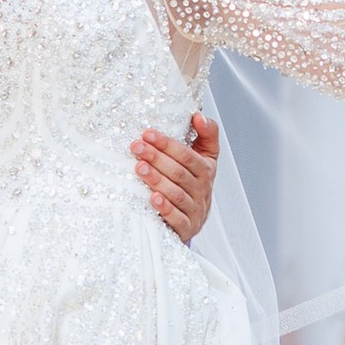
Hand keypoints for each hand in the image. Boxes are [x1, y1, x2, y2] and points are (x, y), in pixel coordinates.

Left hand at [134, 109, 218, 239]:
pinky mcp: (188, 229)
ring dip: (157, 180)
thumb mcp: (202, 157)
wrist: (192, 220)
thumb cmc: (191, 183)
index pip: (188, 155)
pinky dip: (165, 209)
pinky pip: (177, 219)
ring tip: (139, 167)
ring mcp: (196, 210)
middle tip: (137, 147)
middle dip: (157, 158)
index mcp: (207, 170)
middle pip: (180, 173)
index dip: (168, 144)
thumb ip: (205, 135)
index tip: (148, 133)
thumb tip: (198, 115)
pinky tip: (152, 199)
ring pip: (177, 194)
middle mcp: (203, 190)